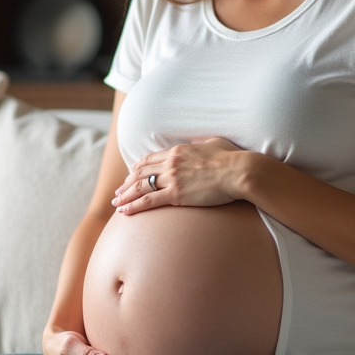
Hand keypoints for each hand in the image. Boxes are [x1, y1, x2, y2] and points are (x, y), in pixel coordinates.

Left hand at [111, 137, 245, 214]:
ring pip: (140, 187)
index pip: (150, 159)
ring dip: (125, 196)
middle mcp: (170, 163)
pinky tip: (124, 212)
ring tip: (116, 204)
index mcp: (177, 150)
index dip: (137, 168)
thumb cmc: (232, 158)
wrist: (239, 171)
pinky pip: (148, 201)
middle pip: (140, 173)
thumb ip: (201, 144)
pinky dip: (134, 206)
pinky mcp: (176, 194)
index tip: (130, 175)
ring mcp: (172, 178)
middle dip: (127, 183)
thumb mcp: (214, 143)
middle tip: (118, 192)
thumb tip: (199, 145)